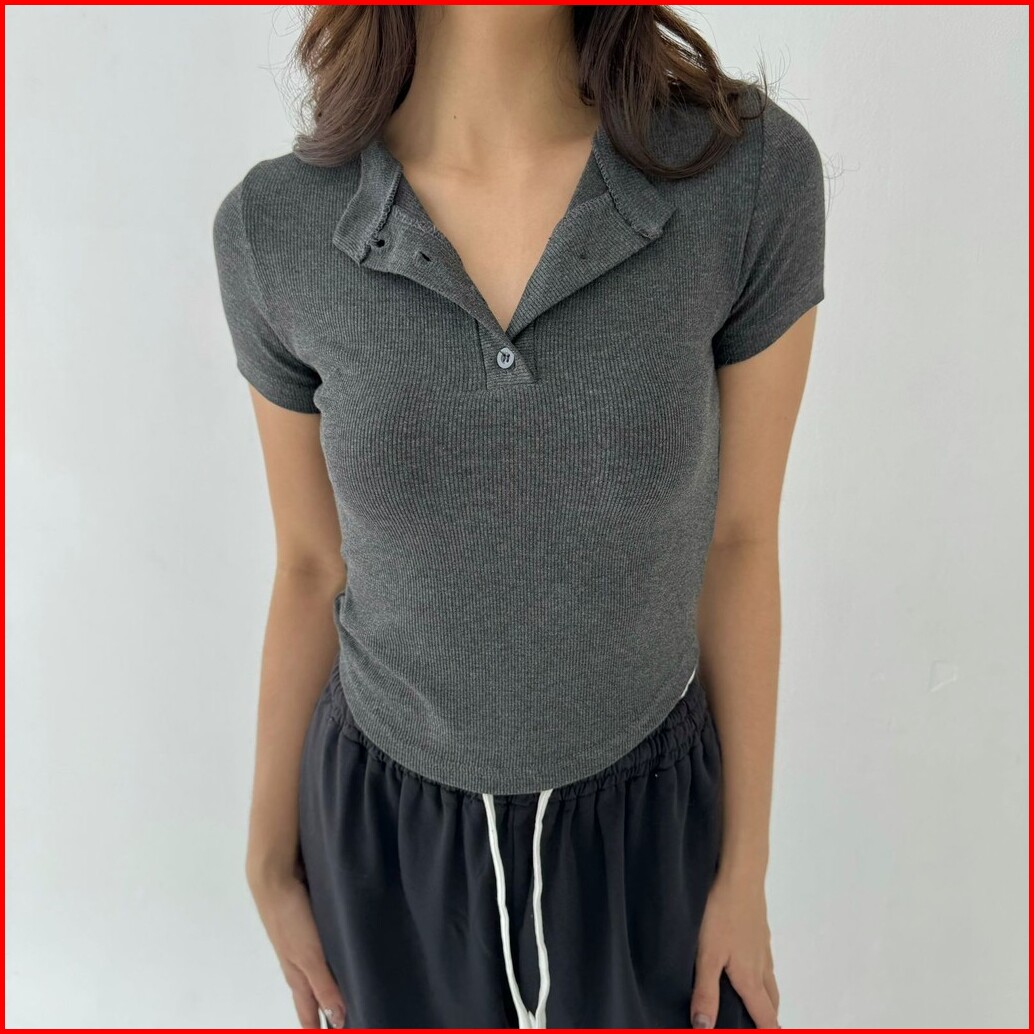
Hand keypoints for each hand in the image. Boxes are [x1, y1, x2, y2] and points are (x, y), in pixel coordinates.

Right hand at [248, 861, 347, 1028]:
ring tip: (345, 997)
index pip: (309, 1014)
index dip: (318, 1029)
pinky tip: (342, 956)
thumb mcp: (310, 956)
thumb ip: (324, 986)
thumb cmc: (289, 918)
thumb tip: (338, 1020)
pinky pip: (323, 951)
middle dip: (324, 1014)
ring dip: (328, 988)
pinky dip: (332, 961)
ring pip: (316, 974)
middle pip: (312, 997)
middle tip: (343, 1023)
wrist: (275, 877)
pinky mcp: (309, 926)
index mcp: (298, 976)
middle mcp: (299, 963)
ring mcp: (302, 944)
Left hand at [689, 869, 779, 1028]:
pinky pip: (765, 957)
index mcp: (749, 977)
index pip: (765, 1015)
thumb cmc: (721, 914)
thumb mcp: (707, 955)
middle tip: (763, 1024)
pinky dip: (762, 971)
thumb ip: (705, 991)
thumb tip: (705, 1027)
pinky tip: (749, 960)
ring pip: (770, 978)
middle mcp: (761, 964)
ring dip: (766, 994)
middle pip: (771, 1000)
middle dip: (769, 1016)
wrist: (740, 875)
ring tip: (756, 1001)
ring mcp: (763, 945)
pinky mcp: (760, 928)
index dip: (769, 1030)